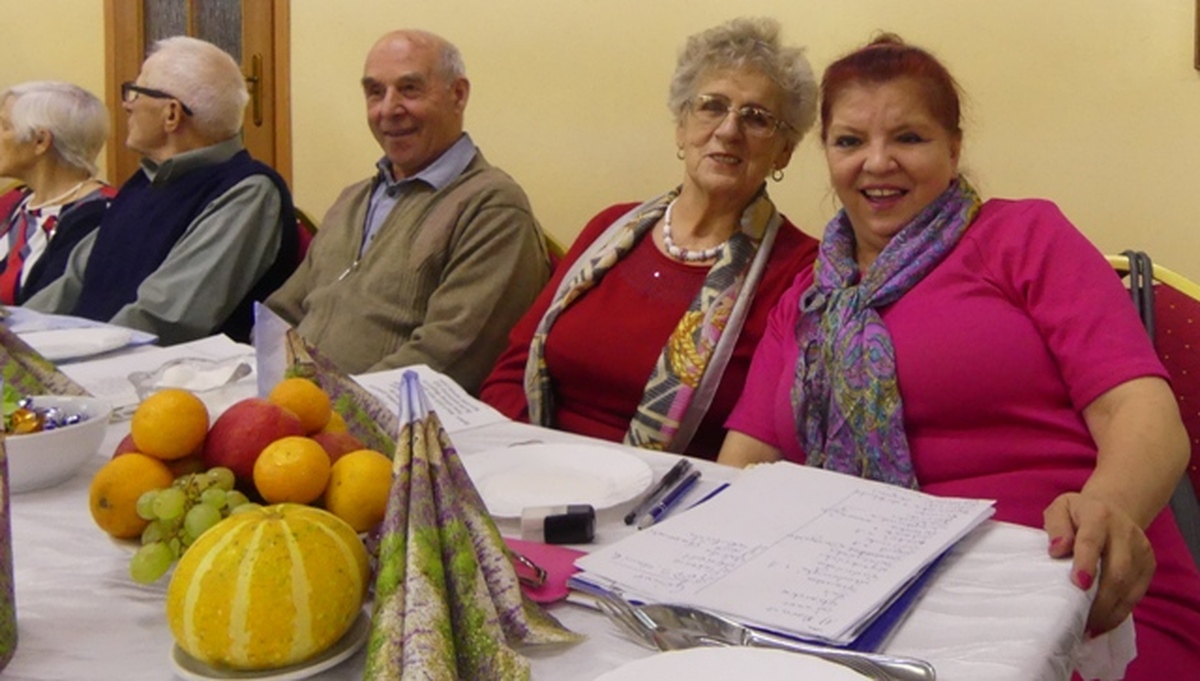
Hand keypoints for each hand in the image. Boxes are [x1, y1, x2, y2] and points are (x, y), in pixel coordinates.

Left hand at [1043, 492, 1154, 635]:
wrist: (1113, 509)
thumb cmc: (1078, 514)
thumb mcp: (1060, 509)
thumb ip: (1056, 526)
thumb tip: (1058, 549)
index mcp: (1098, 515)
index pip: (1092, 540)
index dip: (1086, 562)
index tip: (1078, 583)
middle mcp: (1125, 532)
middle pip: (1117, 570)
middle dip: (1099, 599)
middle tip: (1079, 620)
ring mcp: (1141, 550)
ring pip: (1129, 587)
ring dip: (1108, 612)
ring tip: (1087, 628)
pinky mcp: (1148, 566)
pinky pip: (1136, 595)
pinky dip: (1119, 613)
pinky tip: (1102, 624)